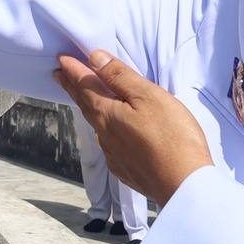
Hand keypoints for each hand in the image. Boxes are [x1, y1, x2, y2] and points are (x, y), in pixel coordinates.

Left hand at [55, 50, 213, 205]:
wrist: (183, 185)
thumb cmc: (172, 137)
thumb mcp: (149, 96)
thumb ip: (120, 76)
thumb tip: (95, 58)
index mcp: (107, 113)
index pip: (85, 85)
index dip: (73, 69)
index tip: (61, 58)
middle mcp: (104, 134)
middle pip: (84, 104)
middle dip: (72, 87)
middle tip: (60, 75)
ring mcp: (113, 154)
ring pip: (95, 125)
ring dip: (87, 108)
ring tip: (84, 98)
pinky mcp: (125, 169)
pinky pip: (108, 144)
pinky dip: (104, 131)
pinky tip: (108, 133)